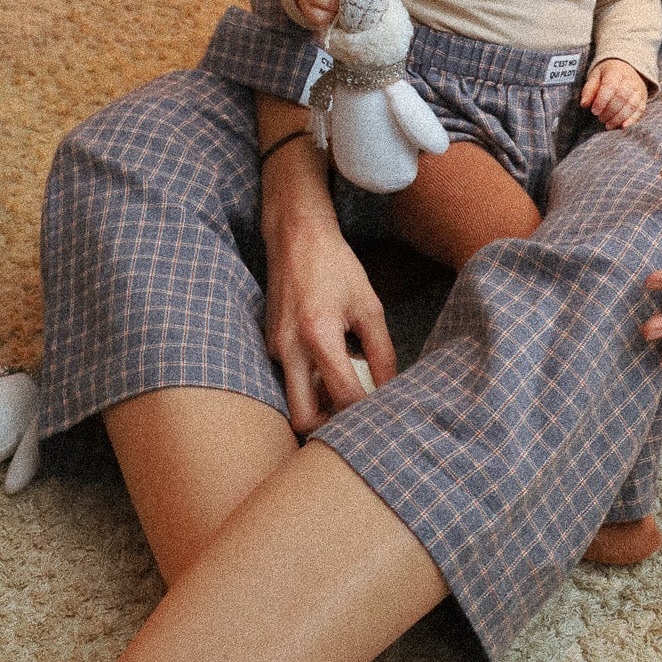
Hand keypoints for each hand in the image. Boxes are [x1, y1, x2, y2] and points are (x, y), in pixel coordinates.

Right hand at [263, 187, 396, 432]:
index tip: (382, 411)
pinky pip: (288, 379)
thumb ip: (382, 353)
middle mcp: (288, 347)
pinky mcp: (270, 344)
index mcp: (318, 335)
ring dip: (318, 403)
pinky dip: (309, 382)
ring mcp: (274, 348)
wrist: (296, 236)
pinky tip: (330, 362)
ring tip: (346, 383)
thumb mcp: (369, 307)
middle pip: (302, 418)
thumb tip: (391, 391)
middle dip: (328, 425)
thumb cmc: (336, 267)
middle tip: (354, 414)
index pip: (342, 396)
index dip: (365, 411)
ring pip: (292, 400)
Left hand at [579, 56, 647, 128]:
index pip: (610, 86)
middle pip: (622, 97)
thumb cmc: (607, 74)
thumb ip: (589, 90)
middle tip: (600, 119)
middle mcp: (630, 80)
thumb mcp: (595, 76)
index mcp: (615, 71)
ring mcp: (638, 90)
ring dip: (619, 118)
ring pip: (631, 105)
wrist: (626, 68)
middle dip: (610, 111)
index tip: (594, 111)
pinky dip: (632, 120)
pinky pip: (640, 111)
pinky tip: (622, 127)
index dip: (602, 100)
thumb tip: (584, 104)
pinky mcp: (643, 99)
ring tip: (608, 125)